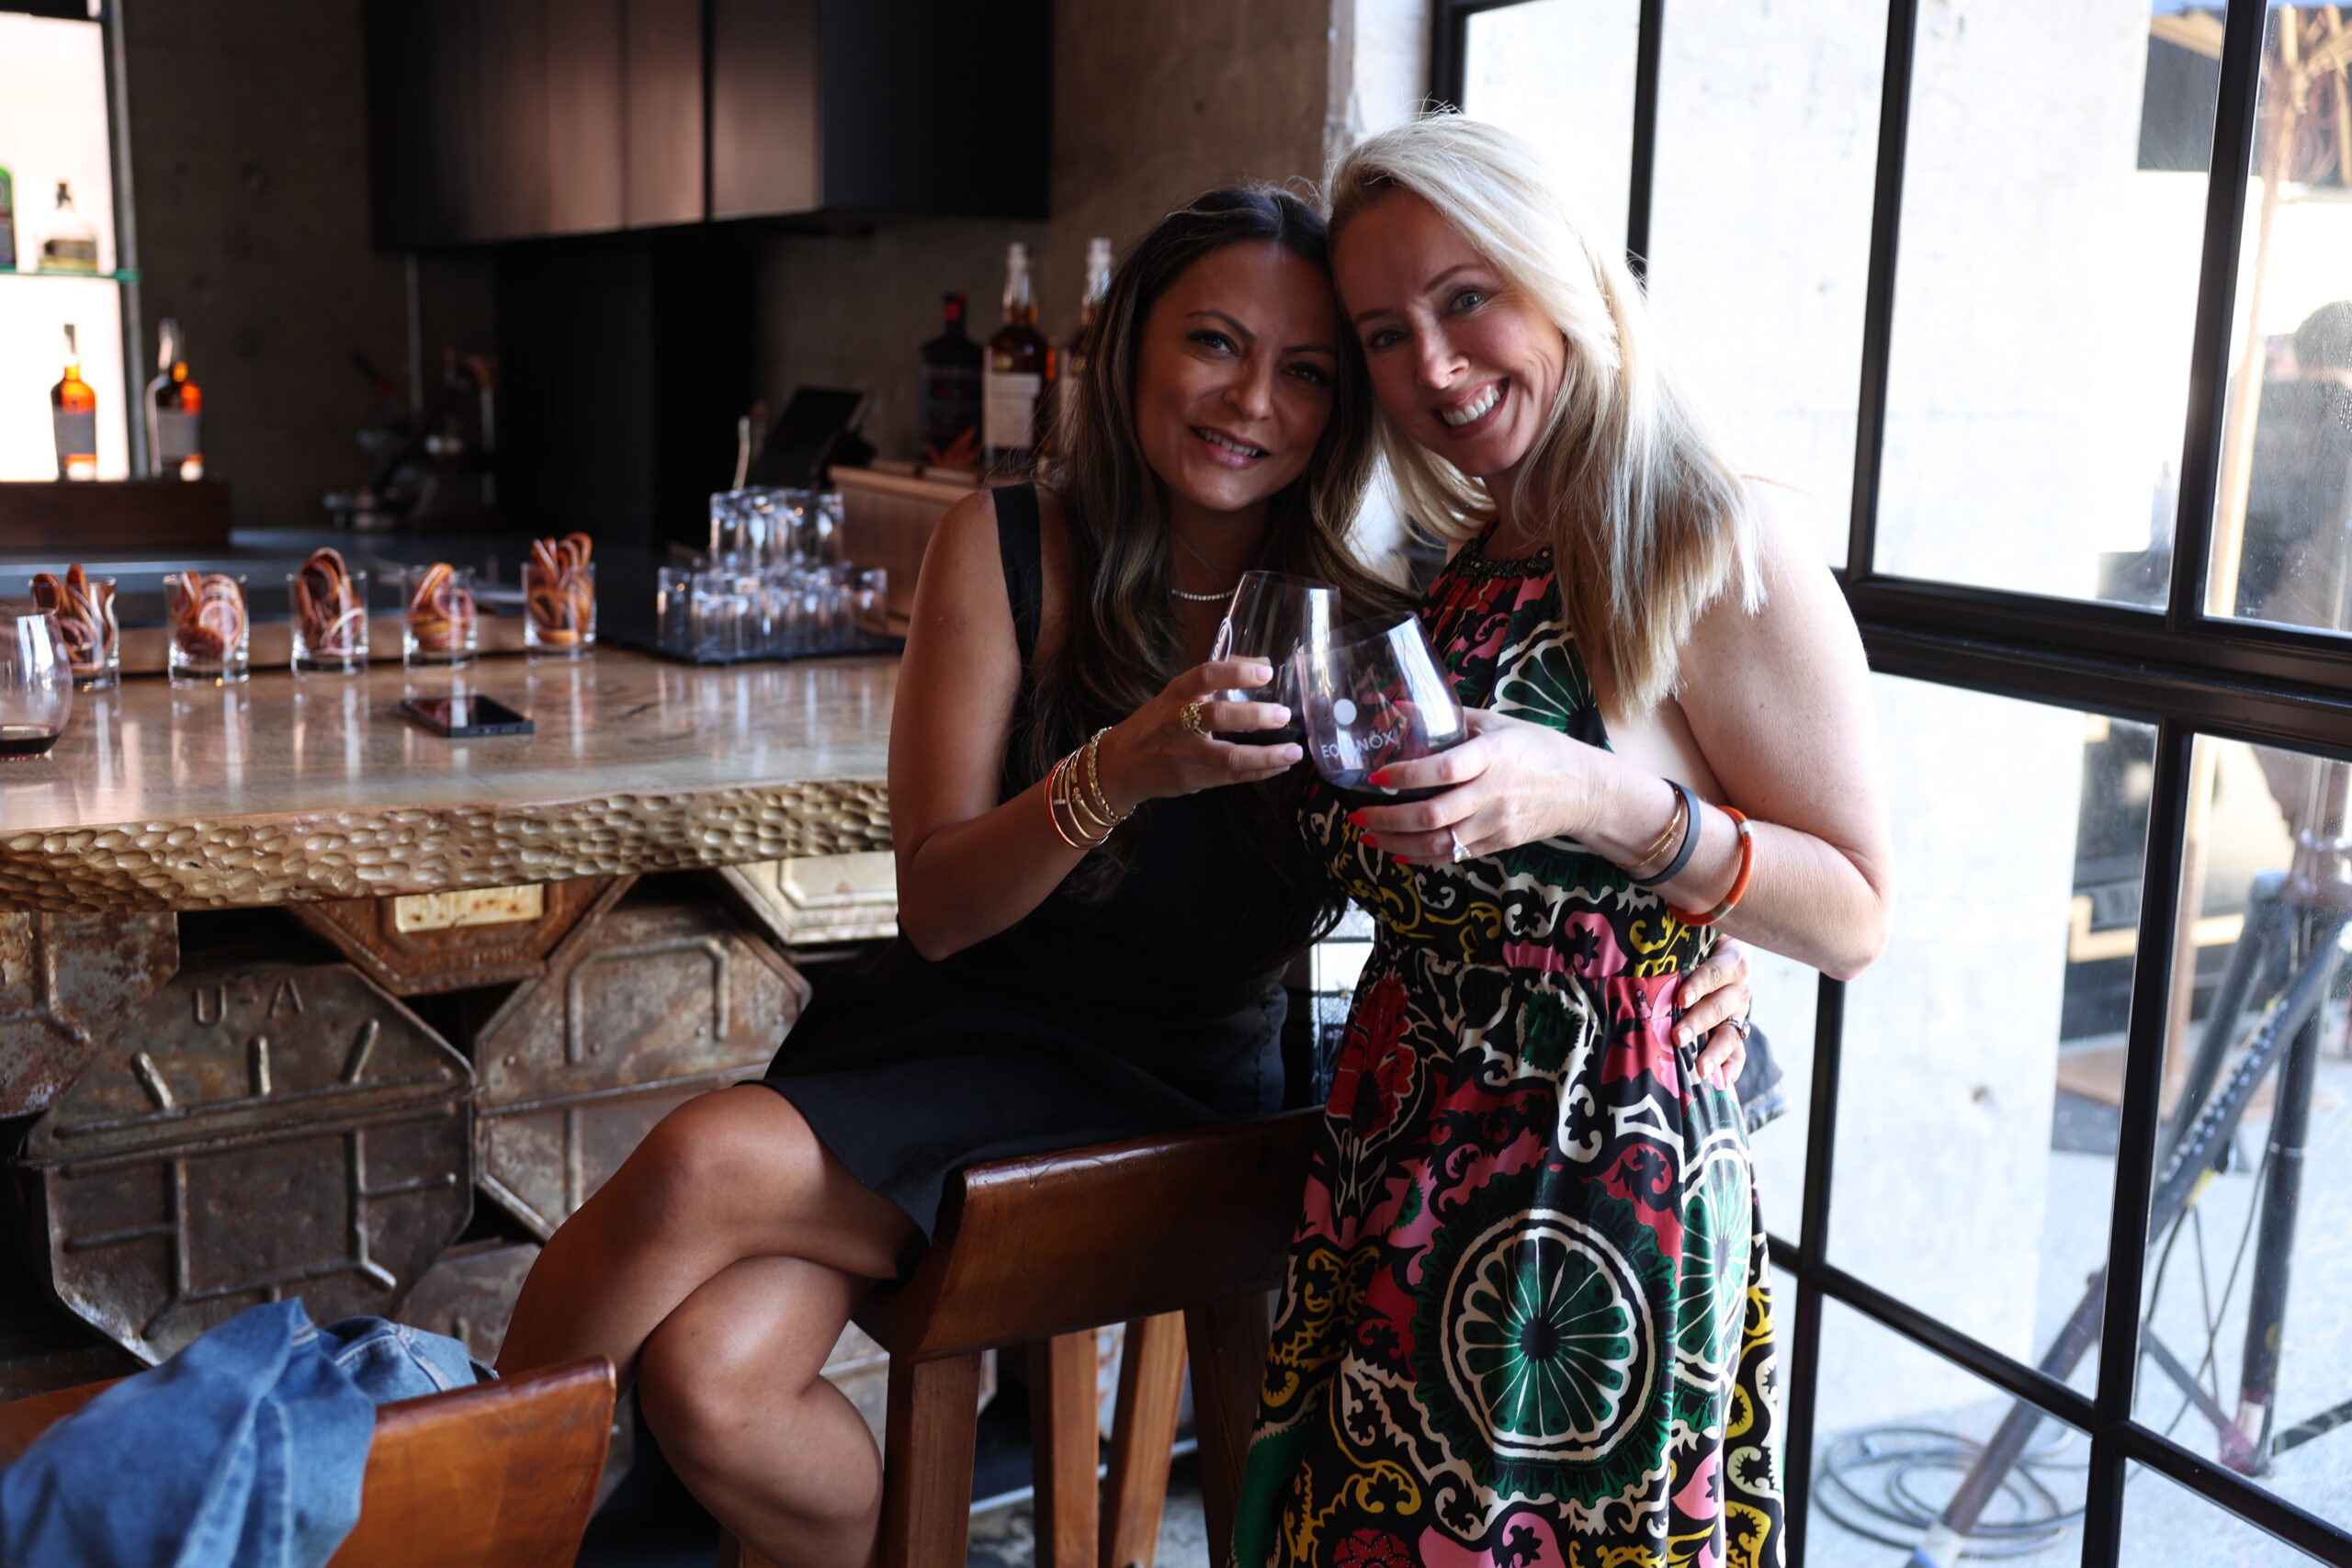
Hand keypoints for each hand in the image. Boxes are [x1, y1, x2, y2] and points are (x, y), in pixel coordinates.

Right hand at [1095, 659, 1303, 811]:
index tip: (1266, 672)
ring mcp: (1184, 755)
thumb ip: (1215, 680)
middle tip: (1283, 715)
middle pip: (1217, 717)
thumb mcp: (1177, 695)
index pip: (1204, 676)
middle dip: (1254, 716)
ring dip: (1266, 755)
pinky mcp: (1191, 780)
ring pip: (1228, 756)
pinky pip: (1232, 777)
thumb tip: (1262, 663)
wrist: (1120, 765)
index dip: (1236, 672)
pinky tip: (1280, 766)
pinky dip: (1259, 771)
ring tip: (1294, 752)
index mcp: (1175, 694)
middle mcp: (1177, 723)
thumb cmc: (1157, 723)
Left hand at [1344, 708, 1600, 860]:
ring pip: (1439, 843)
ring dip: (1397, 842)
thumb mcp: (1498, 724)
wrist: (1583, 790)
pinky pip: (1453, 856)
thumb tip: (1397, 705)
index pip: (1445, 769)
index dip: (1407, 774)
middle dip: (1389, 818)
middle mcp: (1493, 793)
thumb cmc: (1538, 749)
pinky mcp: (1498, 844)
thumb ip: (1449, 717)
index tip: (1377, 775)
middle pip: (1434, 814)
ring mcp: (1496, 823)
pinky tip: (1396, 850)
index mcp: (1494, 755)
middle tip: (1358, 814)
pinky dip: (1421, 857)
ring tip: (1368, 834)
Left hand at [1676, 939, 1753, 1089]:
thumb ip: (1678, 937)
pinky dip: (1732, 1067)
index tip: (1681, 999)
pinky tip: (1722, 1082)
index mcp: (1732, 958)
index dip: (1701, 985)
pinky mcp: (1736, 1029)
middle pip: (1721, 1006)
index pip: (1717, 971)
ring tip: (1700, 1068)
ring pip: (1731, 1032)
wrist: (1716, 947)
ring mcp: (1740, 1011)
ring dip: (1715, 1051)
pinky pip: (1739, 1051)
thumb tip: (1646, 936)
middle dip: (1698, 1022)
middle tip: (1677, 1037)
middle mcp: (1739, 985)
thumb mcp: (1694, 931)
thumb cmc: (1694, 939)